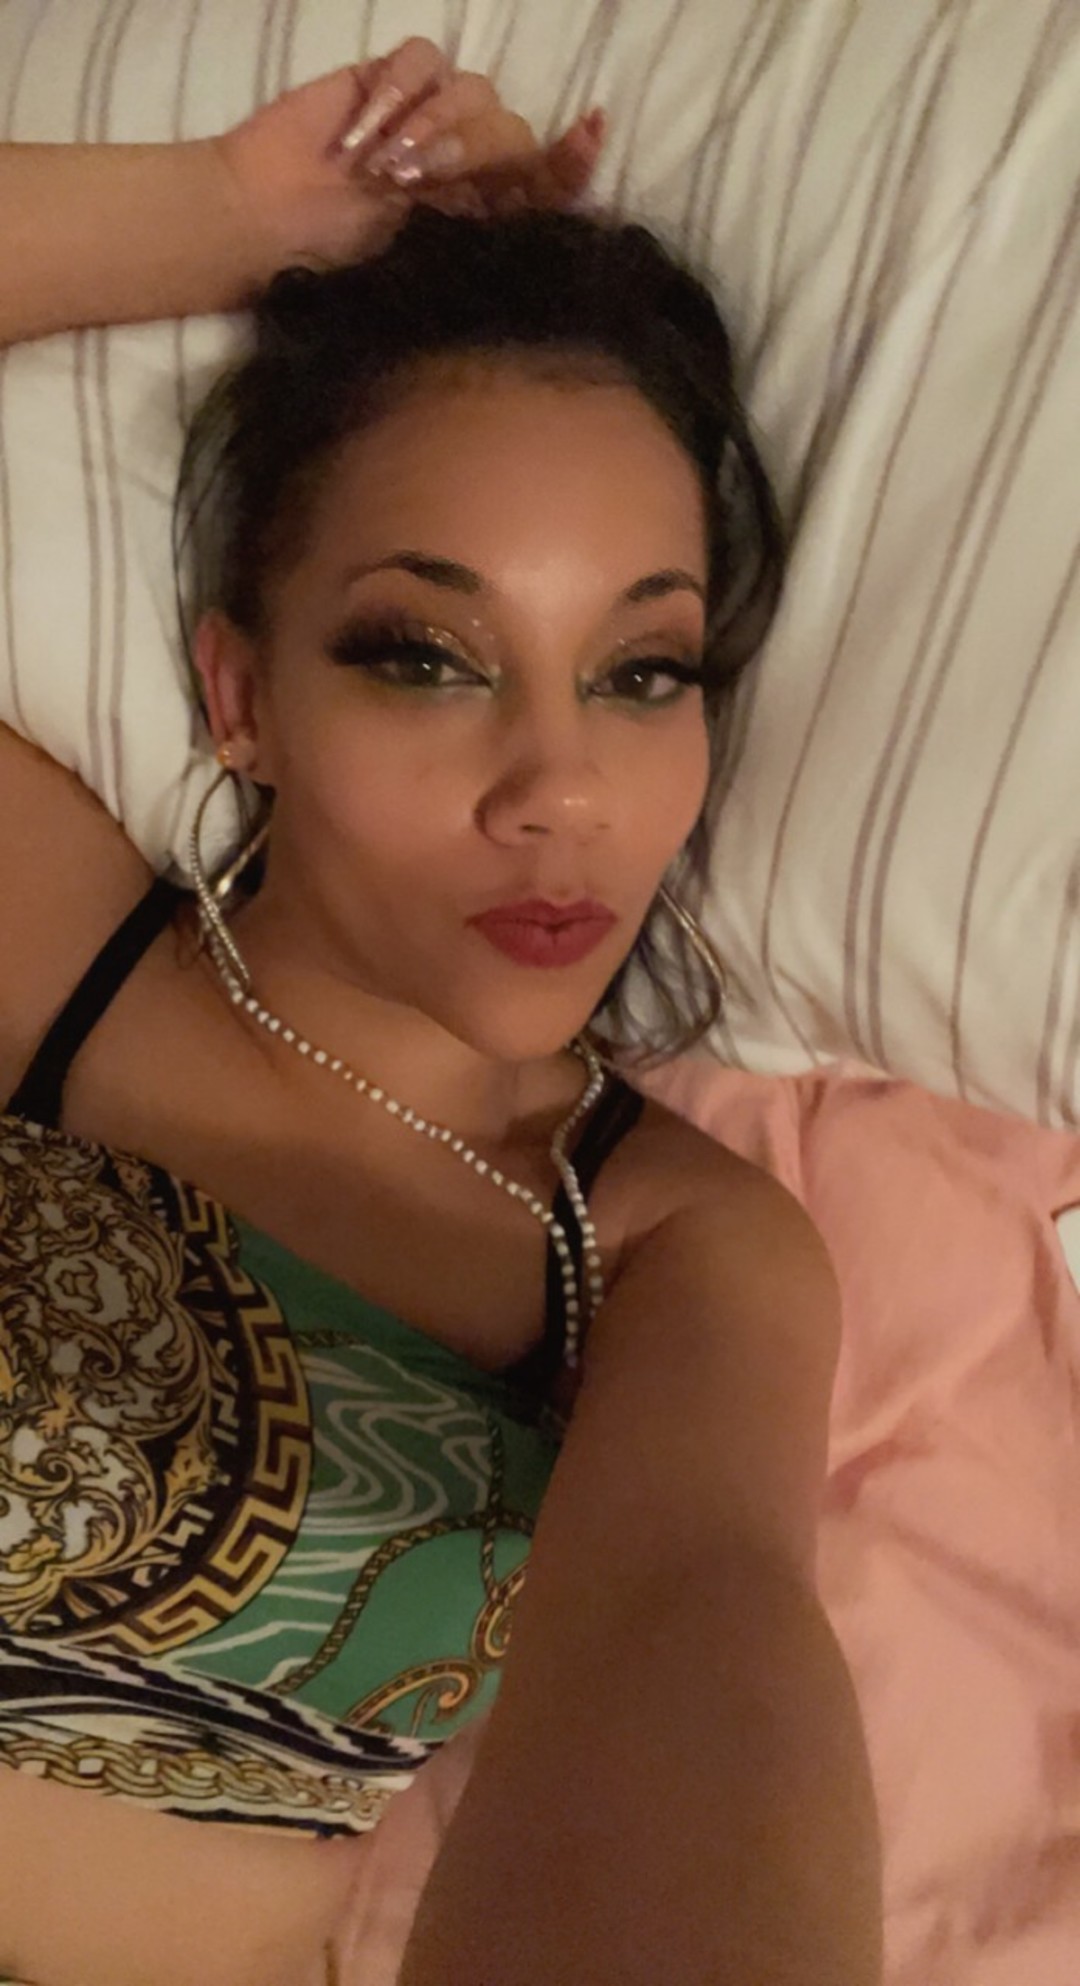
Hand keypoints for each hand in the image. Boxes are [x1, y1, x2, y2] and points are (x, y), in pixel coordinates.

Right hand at [216, 38, 605, 282]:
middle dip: (471, 151)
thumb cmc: (337, 260)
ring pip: (475, 92)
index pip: (547, 183)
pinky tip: (362, 134)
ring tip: (381, 167)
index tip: (589, 132)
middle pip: (513, 132)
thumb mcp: (419, 266)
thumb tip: (526, 222)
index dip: (572, 160)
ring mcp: (433, 116)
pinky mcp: (392, 79)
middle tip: (410, 179)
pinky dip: (398, 92)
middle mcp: (470, 163)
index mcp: (485, 215)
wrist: (268, 222)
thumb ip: (475, 241)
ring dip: (432, 125)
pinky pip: (424, 60)